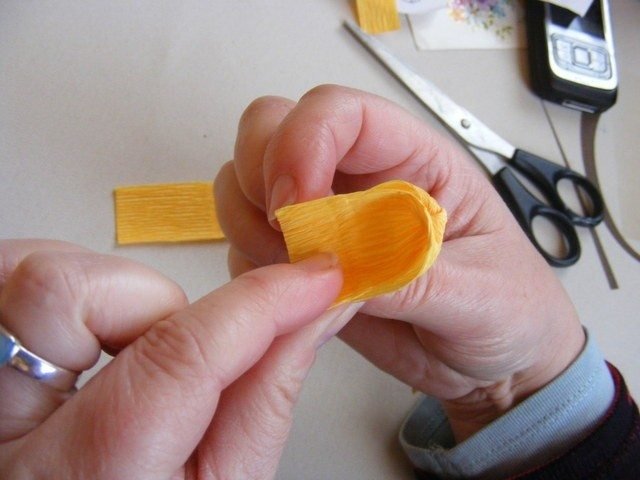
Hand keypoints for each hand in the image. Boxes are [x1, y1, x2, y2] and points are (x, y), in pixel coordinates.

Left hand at [0, 239, 351, 478]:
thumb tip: (315, 313)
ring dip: (106, 295)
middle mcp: (7, 433)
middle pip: (60, 292)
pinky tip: (83, 344)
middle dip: (150, 302)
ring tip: (121, 351)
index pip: (175, 360)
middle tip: (172, 354)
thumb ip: (267, 395)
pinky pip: (13, 279)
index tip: (312, 276)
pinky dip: (67, 294)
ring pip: (31, 273)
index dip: (258, 303)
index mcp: (87, 479)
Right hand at [214, 85, 585, 440]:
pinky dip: (251, 269)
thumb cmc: (508, 310)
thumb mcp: (480, 294)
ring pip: (245, 183)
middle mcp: (358, 180)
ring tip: (297, 280)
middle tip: (287, 239)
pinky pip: (246, 245)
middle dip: (261, 176)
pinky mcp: (303, 264)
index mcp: (413, 162)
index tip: (296, 207)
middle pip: (271, 128)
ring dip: (251, 227)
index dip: (303, 143)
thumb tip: (340, 270)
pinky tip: (295, 303)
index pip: (340, 114)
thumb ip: (413, 279)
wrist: (495, 361)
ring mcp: (324, 220)